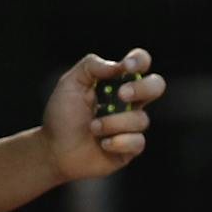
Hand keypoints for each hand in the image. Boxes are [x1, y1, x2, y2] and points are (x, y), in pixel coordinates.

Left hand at [41, 49, 166, 181]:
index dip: (139, 60)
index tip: (127, 67)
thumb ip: (91, 66)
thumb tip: (118, 66)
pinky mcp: (132, 147)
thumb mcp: (70, 84)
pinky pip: (138, 141)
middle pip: (156, 86)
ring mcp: (132, 125)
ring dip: (113, 123)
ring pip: (141, 119)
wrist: (55, 151)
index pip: (140, 63)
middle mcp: (129, 102)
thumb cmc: (63, 116)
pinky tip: (102, 144)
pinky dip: (118, 142)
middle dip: (142, 88)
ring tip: (93, 128)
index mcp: (117, 82)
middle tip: (122, 95)